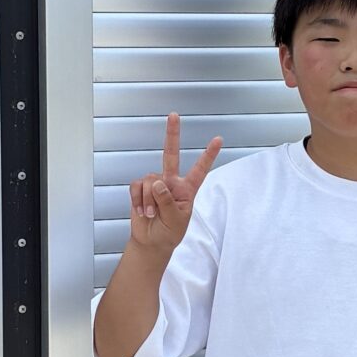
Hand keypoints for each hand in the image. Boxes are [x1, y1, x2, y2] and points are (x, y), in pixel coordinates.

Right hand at [128, 111, 222, 253]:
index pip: (200, 169)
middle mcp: (172, 182)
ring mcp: (155, 184)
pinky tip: (141, 210)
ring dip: (149, 200)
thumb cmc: (169, 233)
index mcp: (187, 190)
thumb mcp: (176, 221)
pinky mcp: (140, 188)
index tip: (218, 139)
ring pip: (151, 180)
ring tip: (151, 214)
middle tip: (174, 115)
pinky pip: (137, 186)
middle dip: (172, 134)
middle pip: (171, 154)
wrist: (151, 242)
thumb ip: (168, 201)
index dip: (208, 155)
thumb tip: (159, 182)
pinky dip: (138, 200)